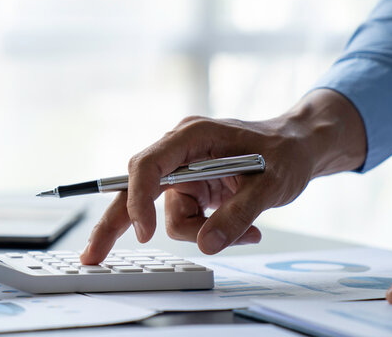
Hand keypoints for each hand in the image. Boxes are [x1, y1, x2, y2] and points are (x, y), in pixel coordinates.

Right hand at [81, 89, 366, 263]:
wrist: (299, 147)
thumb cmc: (286, 152)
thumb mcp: (270, 185)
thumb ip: (237, 215)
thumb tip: (206, 244)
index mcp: (191, 136)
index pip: (148, 166)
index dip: (139, 199)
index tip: (144, 232)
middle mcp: (179, 152)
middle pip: (134, 189)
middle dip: (115, 224)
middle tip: (92, 255)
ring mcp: (183, 172)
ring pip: (170, 215)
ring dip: (200, 232)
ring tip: (247, 231)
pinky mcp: (190, 188)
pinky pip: (186, 219)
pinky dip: (210, 231)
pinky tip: (245, 228)